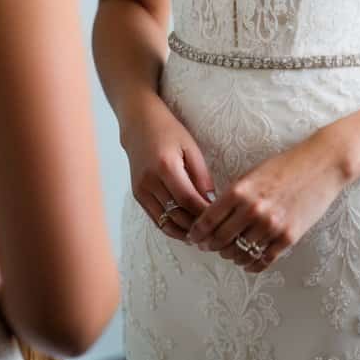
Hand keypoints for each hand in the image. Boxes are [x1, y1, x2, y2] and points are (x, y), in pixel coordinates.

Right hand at [122, 93, 215, 241]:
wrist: (139, 123)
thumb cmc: (168, 131)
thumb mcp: (191, 147)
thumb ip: (202, 176)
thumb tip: (212, 203)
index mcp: (166, 166)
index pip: (189, 200)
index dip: (205, 214)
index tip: (221, 220)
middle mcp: (150, 181)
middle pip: (177, 215)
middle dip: (197, 227)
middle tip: (215, 233)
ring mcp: (141, 189)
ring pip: (165, 222)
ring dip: (184, 233)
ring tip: (202, 236)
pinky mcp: (137, 194)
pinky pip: (156, 219)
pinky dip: (171, 227)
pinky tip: (186, 230)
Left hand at [187, 129, 346, 271]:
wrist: (321, 164)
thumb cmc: (284, 165)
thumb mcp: (253, 174)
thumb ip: (234, 195)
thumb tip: (215, 216)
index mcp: (240, 191)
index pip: (208, 220)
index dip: (197, 233)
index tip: (194, 238)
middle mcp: (253, 210)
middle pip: (221, 239)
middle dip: (211, 246)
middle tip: (207, 248)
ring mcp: (272, 225)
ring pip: (241, 252)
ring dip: (231, 256)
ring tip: (228, 254)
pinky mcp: (289, 237)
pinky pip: (263, 259)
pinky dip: (252, 264)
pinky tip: (247, 262)